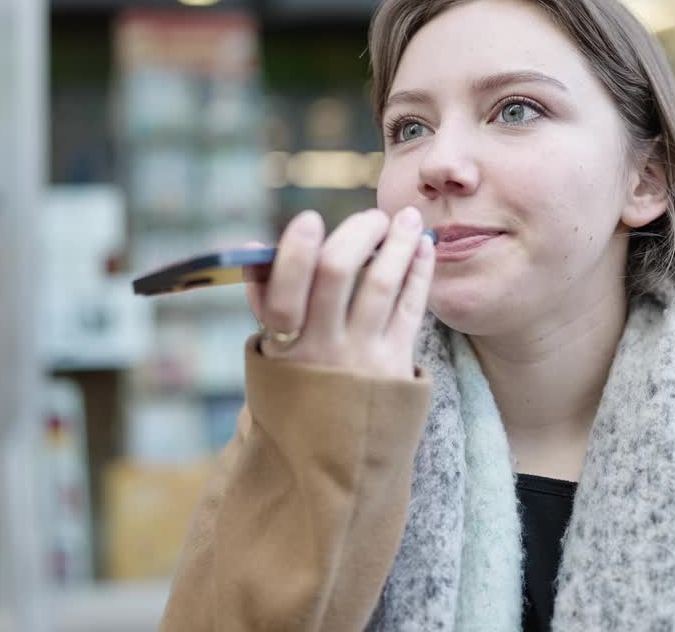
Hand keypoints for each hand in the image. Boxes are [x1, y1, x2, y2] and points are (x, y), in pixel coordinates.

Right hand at [243, 207, 434, 378]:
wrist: (335, 459)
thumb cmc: (299, 390)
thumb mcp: (270, 358)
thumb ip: (265, 304)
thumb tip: (253, 247)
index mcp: (280, 344)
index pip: (282, 291)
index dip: (296, 252)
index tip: (310, 219)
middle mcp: (319, 350)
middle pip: (336, 274)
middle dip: (357, 234)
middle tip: (373, 216)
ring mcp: (360, 358)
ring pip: (381, 284)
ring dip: (397, 244)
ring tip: (406, 218)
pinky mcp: (395, 366)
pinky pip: (410, 308)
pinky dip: (418, 271)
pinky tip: (422, 248)